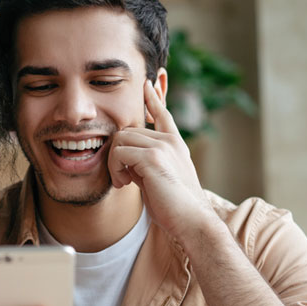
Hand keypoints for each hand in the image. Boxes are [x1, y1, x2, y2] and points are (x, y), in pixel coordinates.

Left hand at [107, 80, 218, 240]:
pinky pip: (119, 152)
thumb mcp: (158, 178)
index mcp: (175, 144)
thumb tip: (126, 159)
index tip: (146, 83)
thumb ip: (145, 163)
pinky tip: (124, 184)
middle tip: (123, 178)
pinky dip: (115, 169)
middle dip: (117, 155)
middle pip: (127, 131)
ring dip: (114, 163)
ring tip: (124, 182)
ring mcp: (162, 146)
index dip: (153, 98)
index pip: (162, 114)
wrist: (192, 221)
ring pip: (120, 139)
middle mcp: (170, 141)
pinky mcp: (153, 158)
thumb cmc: (175, 207)